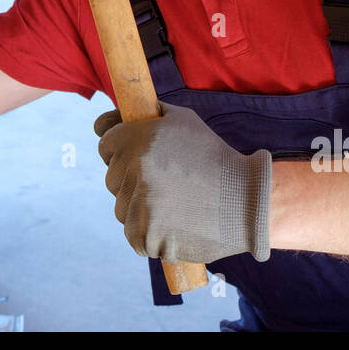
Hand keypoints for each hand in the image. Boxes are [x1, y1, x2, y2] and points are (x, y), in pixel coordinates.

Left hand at [93, 102, 271, 263]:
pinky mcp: (144, 233)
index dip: (121, 151)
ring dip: (140, 209)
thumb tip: (103, 122)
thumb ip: (144, 114)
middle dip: (132, 181)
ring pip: (122, 208)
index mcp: (137, 137)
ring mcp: (137, 202)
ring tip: (175, 204)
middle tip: (167, 184)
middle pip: (112, 179)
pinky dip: (149, 235)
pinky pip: (133, 235)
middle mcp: (133, 168)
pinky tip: (174, 224)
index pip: (105, 144)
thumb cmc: (213, 157)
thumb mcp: (182, 120)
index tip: (139, 159)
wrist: (245, 200)